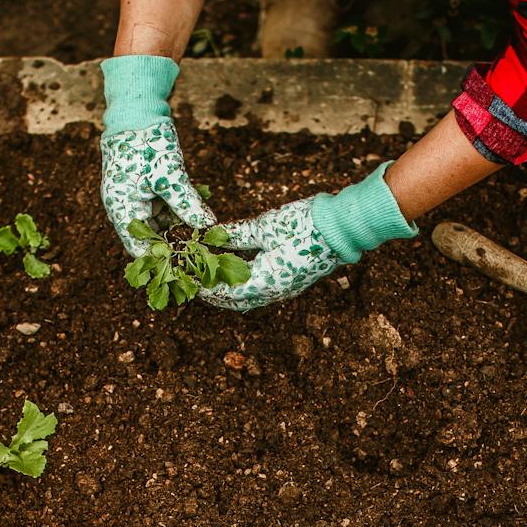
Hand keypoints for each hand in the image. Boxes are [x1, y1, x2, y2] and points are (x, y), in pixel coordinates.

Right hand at [100, 119, 215, 255]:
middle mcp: (125, 209)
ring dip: (179, 233)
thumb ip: (187, 203)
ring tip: (205, 240)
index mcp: (122, 209)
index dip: (161, 261)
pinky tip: (199, 221)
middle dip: (174, 249)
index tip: (187, 268)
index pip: (139, 249)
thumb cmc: (146, 142)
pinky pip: (162, 212)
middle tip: (201, 256)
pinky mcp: (145, 192)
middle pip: (149, 240)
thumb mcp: (170, 175)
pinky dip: (178, 217)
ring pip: (158, 227)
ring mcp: (135, 201)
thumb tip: (208, 226)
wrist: (136, 113)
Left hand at [200, 162, 416, 311]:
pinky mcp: (290, 283)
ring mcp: (283, 290)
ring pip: (247, 298)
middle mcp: (273, 293)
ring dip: (226, 291)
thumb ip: (236, 236)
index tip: (185, 274)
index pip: (223, 292)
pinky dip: (242, 286)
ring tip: (207, 278)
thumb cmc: (304, 225)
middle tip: (190, 279)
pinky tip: (232, 273)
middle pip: (233, 301)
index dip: (202, 284)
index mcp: (264, 283)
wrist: (342, 228)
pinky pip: (260, 291)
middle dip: (210, 292)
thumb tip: (211, 237)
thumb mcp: (264, 227)